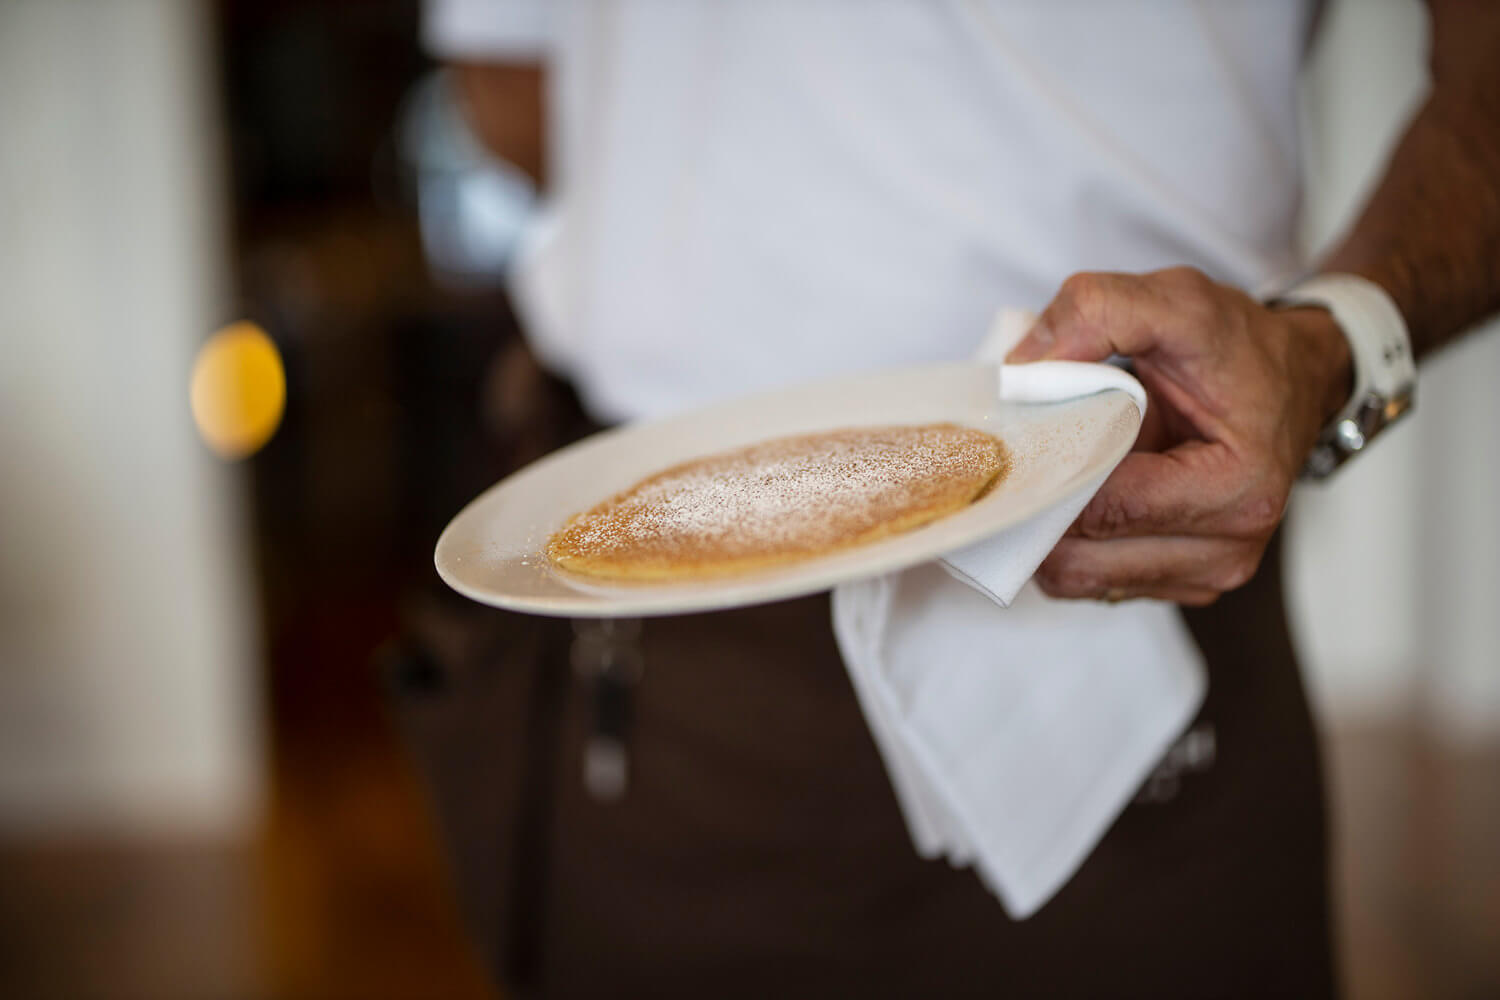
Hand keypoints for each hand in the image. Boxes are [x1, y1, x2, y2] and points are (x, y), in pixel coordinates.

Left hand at [1007, 267, 1352, 605]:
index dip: (1048, 473)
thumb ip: (1100, 312)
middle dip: (1040, 505)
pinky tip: (1075, 492)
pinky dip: (1065, 542)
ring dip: (1047, 529)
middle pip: (1082, 557)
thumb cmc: (1240, 349)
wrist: (1288, 380)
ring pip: (1077, 579)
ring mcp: (1202, 576)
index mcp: (1239, 490)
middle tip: (1024, 454)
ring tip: (1055, 468)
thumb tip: (1024, 365)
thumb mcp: (1178, 302)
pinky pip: (1089, 581)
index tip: (1018, 439)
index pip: (1108, 509)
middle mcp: (1226, 550)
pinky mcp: (1175, 583)